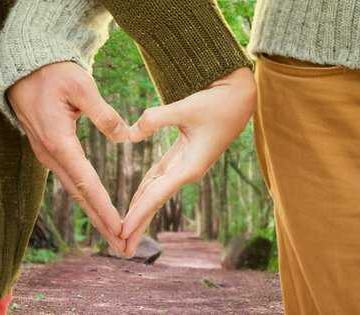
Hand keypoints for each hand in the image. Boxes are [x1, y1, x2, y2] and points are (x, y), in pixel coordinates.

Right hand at [8, 62, 128, 253]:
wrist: (27, 70)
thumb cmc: (54, 75)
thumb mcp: (81, 86)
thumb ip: (104, 113)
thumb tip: (125, 136)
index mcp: (59, 141)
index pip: (86, 181)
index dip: (104, 206)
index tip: (120, 227)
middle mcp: (52, 155)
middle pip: (80, 196)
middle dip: (102, 223)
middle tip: (122, 246)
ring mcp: (49, 156)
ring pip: (76, 192)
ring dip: (95, 215)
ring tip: (114, 237)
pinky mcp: (52, 152)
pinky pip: (72, 181)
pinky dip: (87, 199)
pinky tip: (98, 210)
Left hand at [121, 68, 255, 256]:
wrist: (239, 98)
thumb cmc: (217, 104)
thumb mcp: (186, 108)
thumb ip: (155, 119)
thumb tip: (131, 133)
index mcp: (190, 167)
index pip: (157, 195)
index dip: (138, 214)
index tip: (121, 233)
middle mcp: (187, 171)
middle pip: (156, 202)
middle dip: (138, 224)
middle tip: (121, 247)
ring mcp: (185, 166)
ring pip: (156, 191)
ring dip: (140, 210)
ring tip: (125, 230)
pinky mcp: (183, 156)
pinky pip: (159, 177)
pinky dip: (146, 189)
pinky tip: (136, 199)